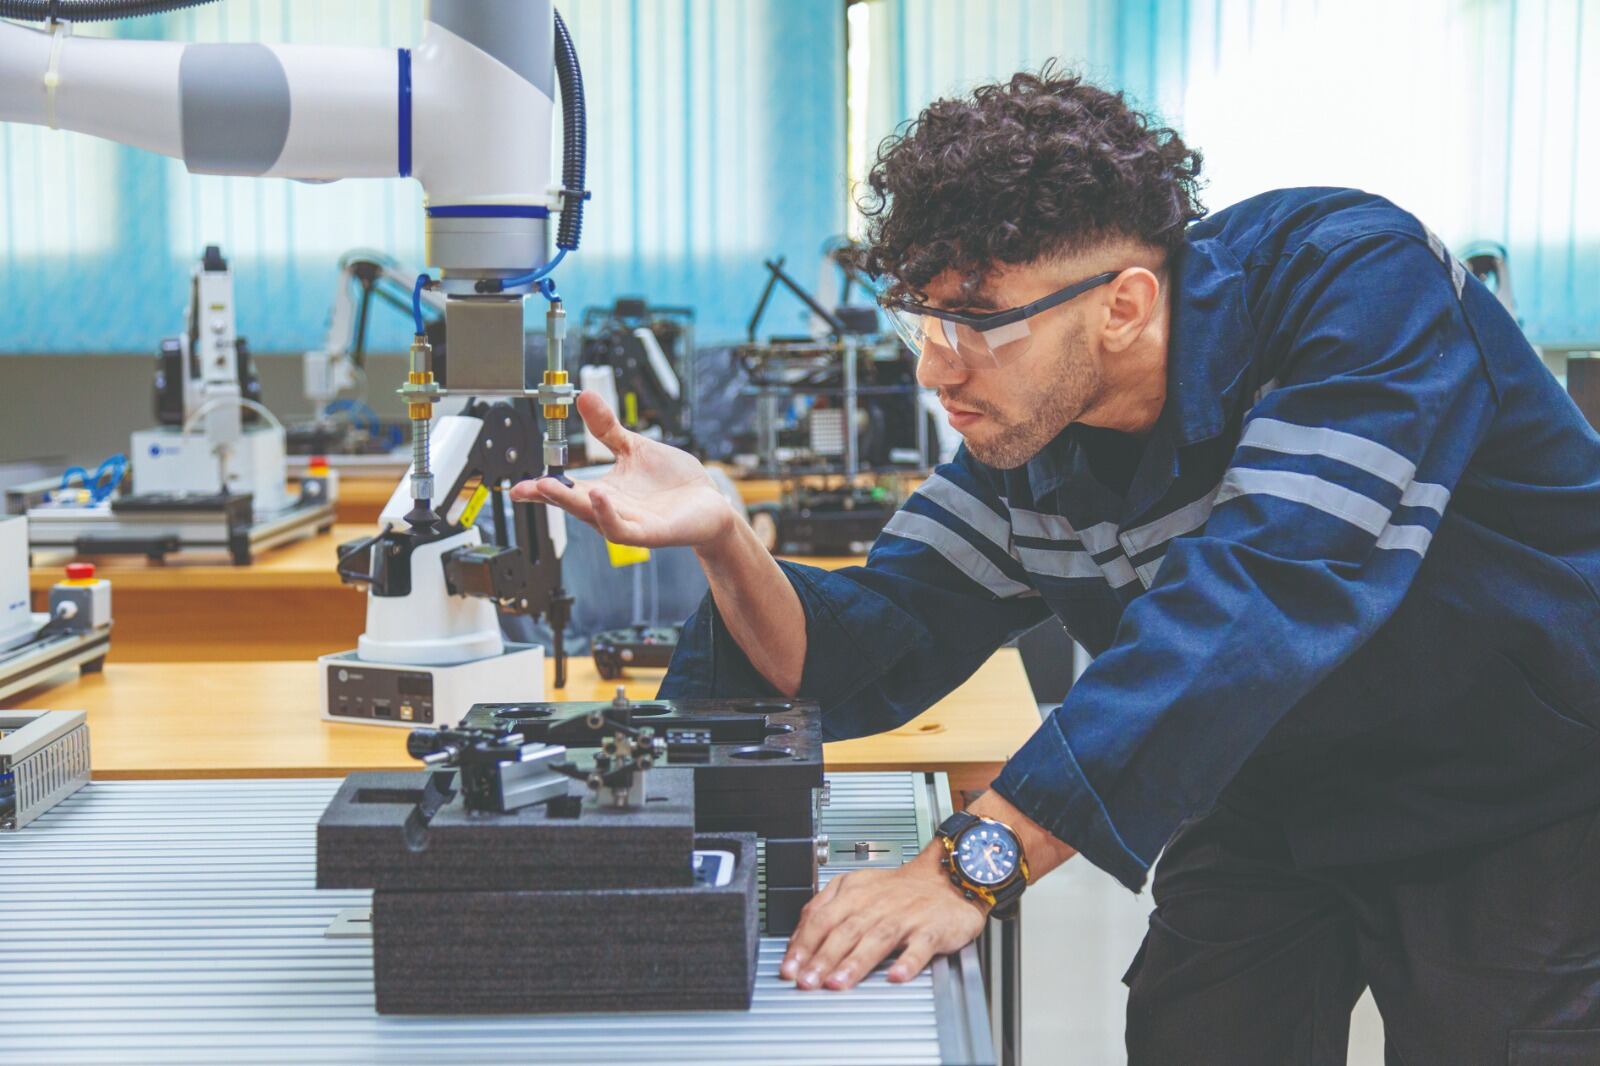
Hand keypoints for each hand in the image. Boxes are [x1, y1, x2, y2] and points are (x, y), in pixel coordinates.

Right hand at [510, 391, 738, 548]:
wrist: (710, 501)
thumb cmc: (673, 481)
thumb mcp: (634, 447)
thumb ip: (606, 428)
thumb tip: (583, 395)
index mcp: (604, 490)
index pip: (567, 490)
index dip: (542, 489)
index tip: (519, 486)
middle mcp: (612, 509)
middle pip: (574, 504)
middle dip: (550, 496)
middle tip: (528, 486)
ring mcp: (630, 522)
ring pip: (594, 517)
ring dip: (571, 503)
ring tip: (552, 487)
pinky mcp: (650, 532)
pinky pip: (623, 528)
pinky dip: (608, 516)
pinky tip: (599, 496)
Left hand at [779, 849, 986, 990]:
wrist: (948, 877)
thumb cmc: (899, 889)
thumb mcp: (856, 887)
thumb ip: (825, 909)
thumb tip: (797, 939)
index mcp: (854, 894)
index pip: (821, 918)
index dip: (803, 944)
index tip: (789, 968)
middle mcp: (877, 904)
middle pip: (845, 931)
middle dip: (822, 958)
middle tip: (807, 982)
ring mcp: (905, 917)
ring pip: (876, 938)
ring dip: (855, 962)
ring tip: (838, 983)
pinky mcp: (932, 929)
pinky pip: (919, 946)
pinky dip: (908, 961)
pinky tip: (896, 976)